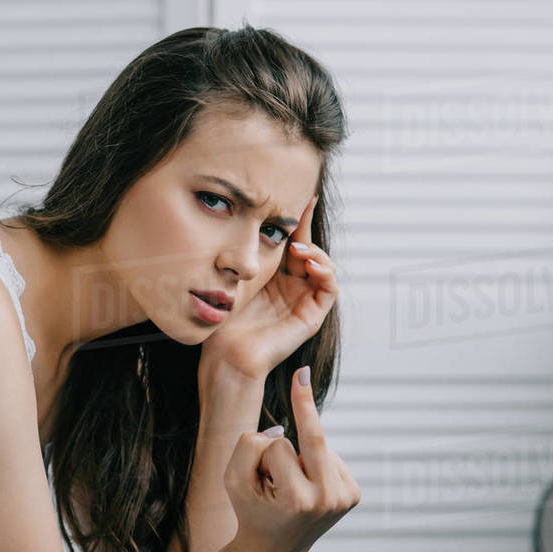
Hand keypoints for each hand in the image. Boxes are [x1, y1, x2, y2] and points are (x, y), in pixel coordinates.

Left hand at [200, 194, 337, 380]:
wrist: (226, 354)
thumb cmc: (223, 319)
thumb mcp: (235, 276)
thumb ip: (247, 254)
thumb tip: (245, 216)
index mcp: (274, 276)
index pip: (292, 242)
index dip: (298, 220)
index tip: (301, 196)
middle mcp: (291, 287)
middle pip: (309, 249)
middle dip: (307, 228)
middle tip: (301, 210)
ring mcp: (303, 301)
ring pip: (324, 266)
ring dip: (316, 252)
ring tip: (298, 249)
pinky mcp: (311, 317)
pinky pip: (329, 289)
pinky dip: (326, 273)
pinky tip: (310, 265)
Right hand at [224, 366, 359, 551]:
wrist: (274, 548)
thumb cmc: (250, 509)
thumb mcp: (233, 479)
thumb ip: (248, 446)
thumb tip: (283, 430)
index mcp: (298, 500)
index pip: (280, 447)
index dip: (263, 450)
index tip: (300, 375)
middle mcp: (327, 500)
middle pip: (313, 438)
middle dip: (302, 410)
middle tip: (301, 374)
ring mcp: (344, 499)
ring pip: (319, 447)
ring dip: (299, 455)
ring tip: (289, 485)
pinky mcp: (353, 495)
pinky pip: (330, 456)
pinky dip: (314, 462)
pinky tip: (306, 483)